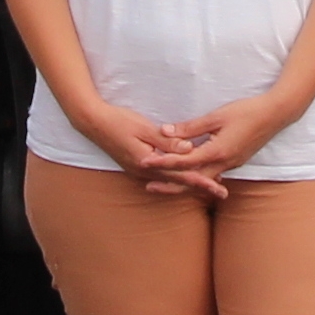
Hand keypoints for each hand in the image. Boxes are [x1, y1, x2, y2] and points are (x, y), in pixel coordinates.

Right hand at [107, 104, 233, 201]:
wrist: (92, 123)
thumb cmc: (118, 121)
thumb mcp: (144, 128)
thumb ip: (167, 141)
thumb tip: (189, 149)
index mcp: (147, 163)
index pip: (181, 175)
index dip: (202, 181)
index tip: (219, 186)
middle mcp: (144, 172)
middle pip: (178, 183)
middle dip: (200, 187)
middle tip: (222, 192)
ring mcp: (139, 171)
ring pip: (169, 181)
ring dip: (189, 183)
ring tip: (209, 184)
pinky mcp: (136, 166)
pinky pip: (161, 176)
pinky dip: (176, 177)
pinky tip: (184, 175)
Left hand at [152, 96, 291, 182]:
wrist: (276, 115)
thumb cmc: (247, 111)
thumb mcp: (216, 116)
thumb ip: (190, 127)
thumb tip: (165, 130)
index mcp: (217, 152)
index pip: (184, 161)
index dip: (162, 162)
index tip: (145, 162)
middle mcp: (223, 164)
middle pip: (192, 181)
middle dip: (170, 185)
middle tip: (149, 187)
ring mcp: (230, 165)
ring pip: (202, 180)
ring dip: (183, 183)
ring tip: (165, 183)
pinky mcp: (234, 162)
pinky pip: (212, 175)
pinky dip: (198, 177)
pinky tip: (190, 176)